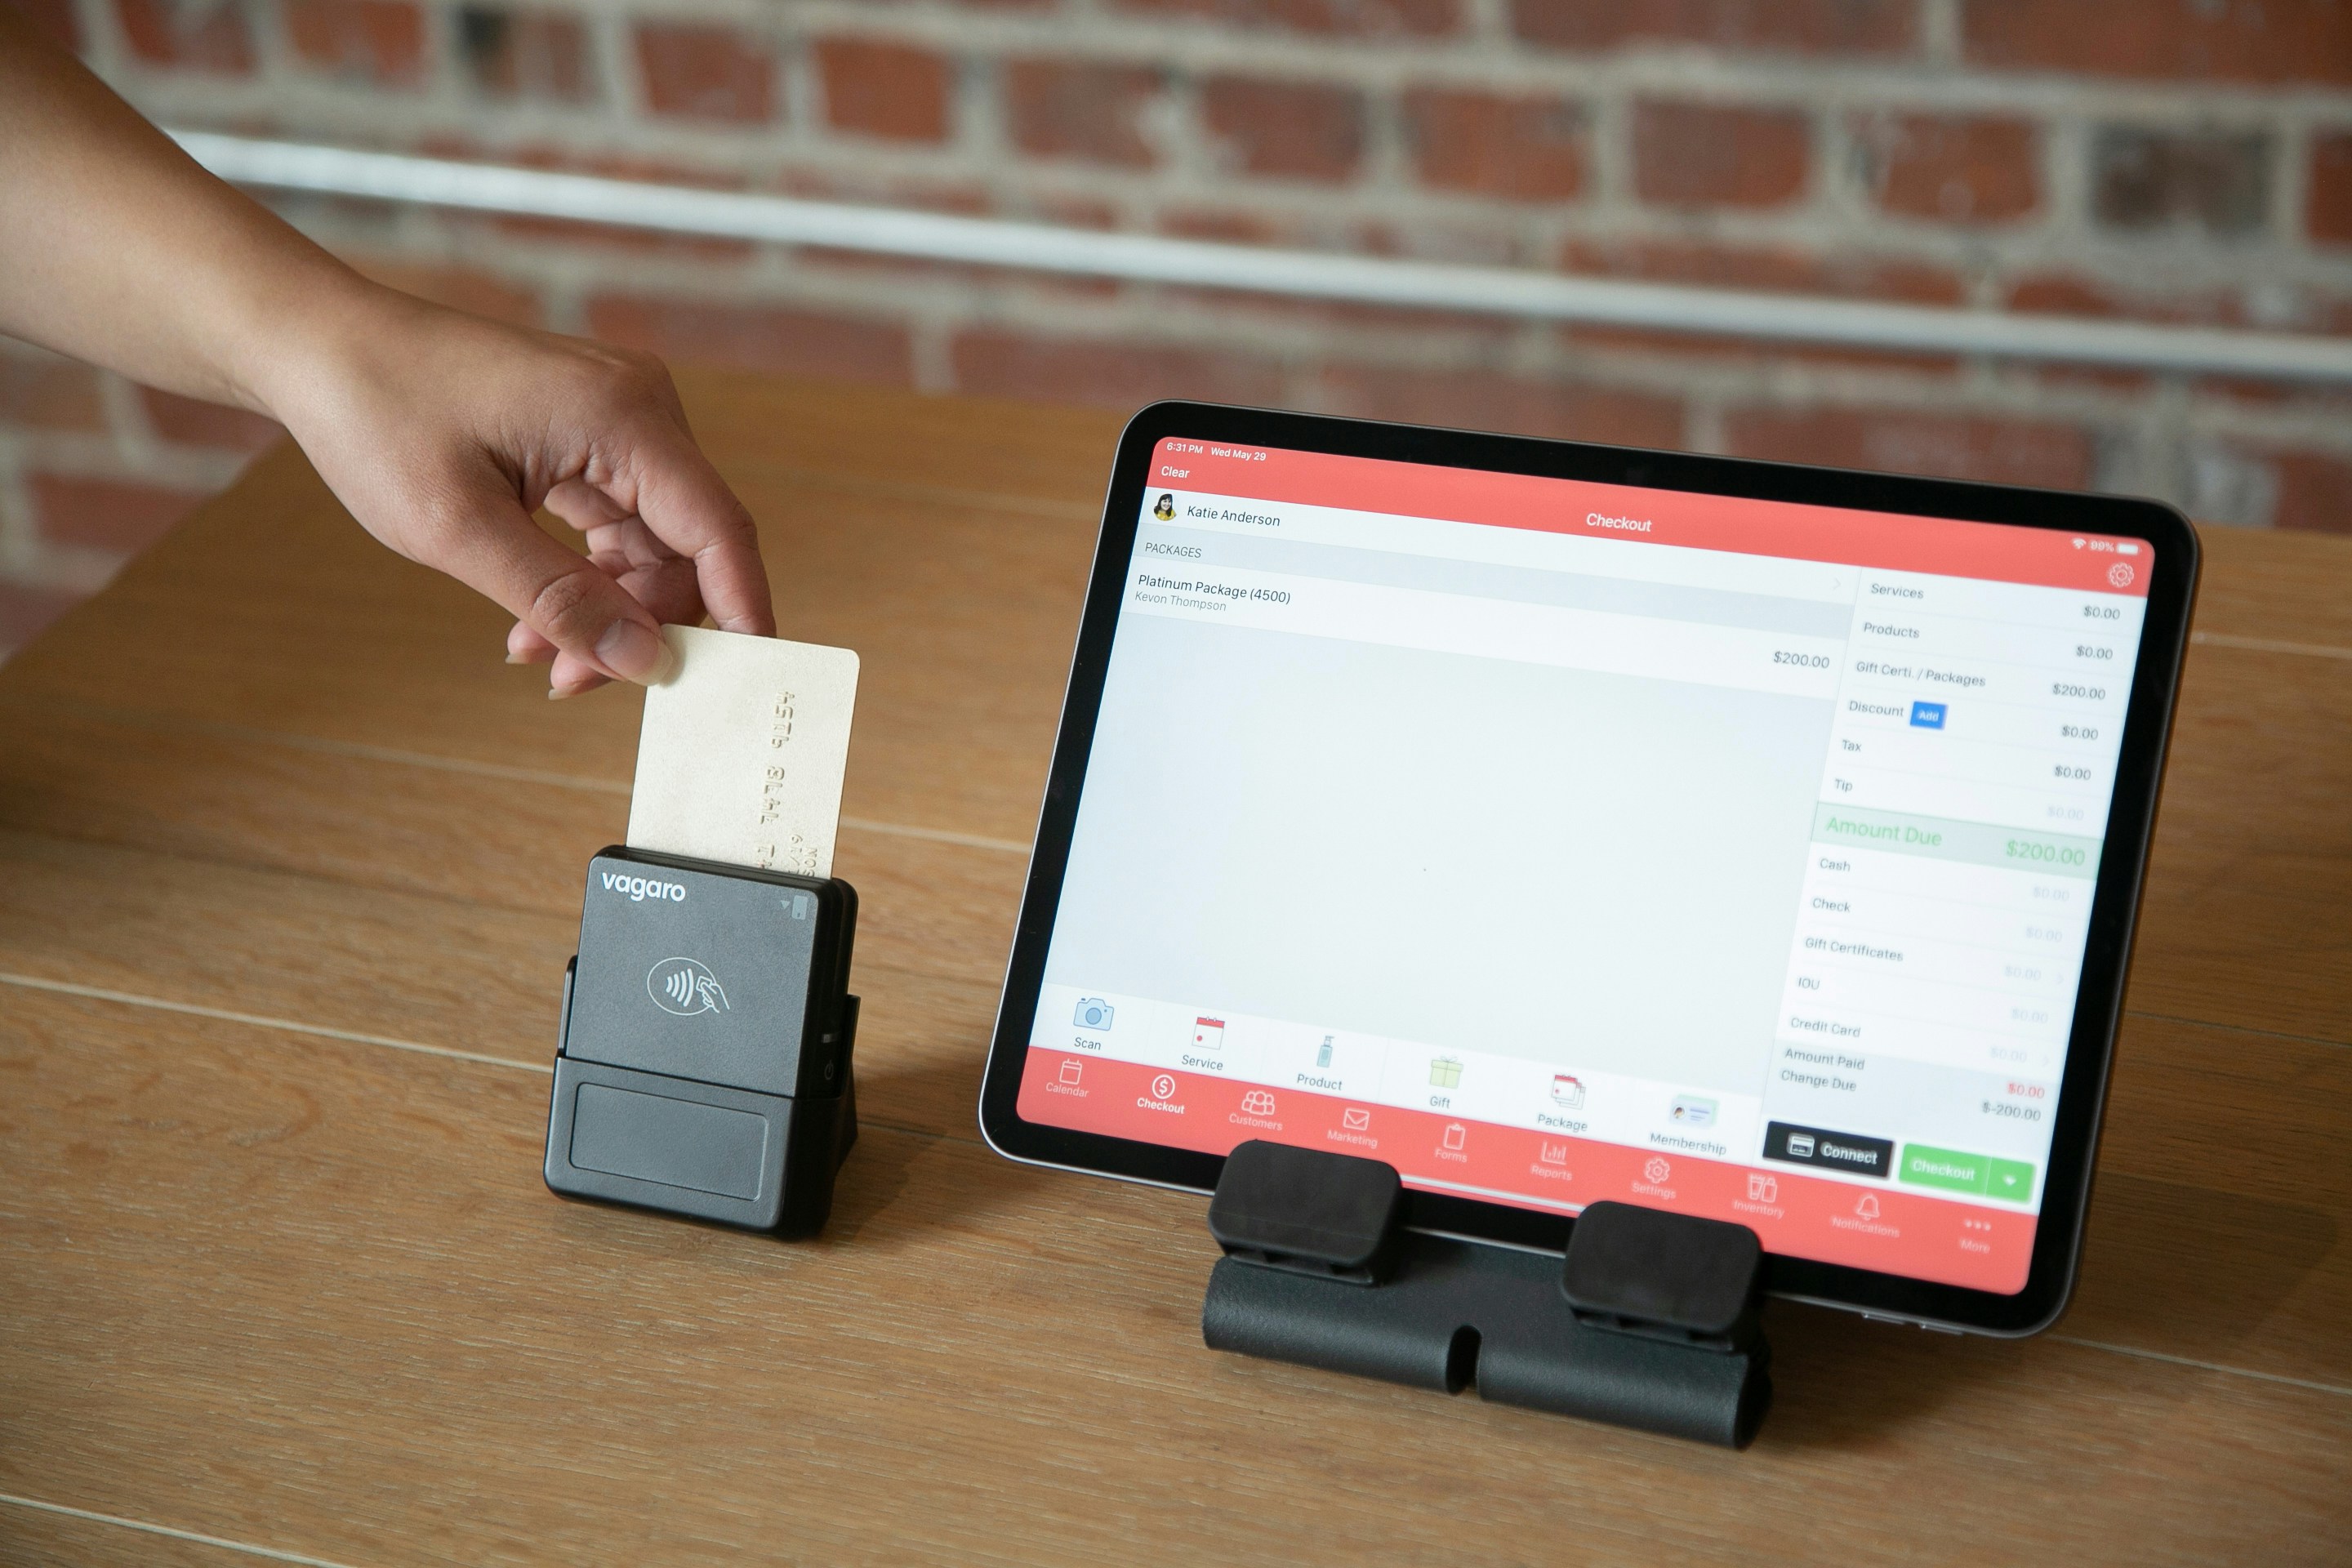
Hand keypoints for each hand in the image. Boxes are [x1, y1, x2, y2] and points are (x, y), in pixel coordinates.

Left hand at [262, 288, 772, 697]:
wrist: (321, 347)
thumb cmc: (378, 416)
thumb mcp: (460, 530)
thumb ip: (560, 600)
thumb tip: (647, 661)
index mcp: (622, 416)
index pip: (718, 530)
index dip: (741, 612)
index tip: (747, 682)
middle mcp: (640, 409)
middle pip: (688, 546)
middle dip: (643, 625)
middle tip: (572, 682)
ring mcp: (618, 419)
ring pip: (652, 544)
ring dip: (606, 609)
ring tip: (534, 655)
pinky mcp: (591, 434)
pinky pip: (617, 523)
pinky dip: (585, 577)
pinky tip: (533, 621)